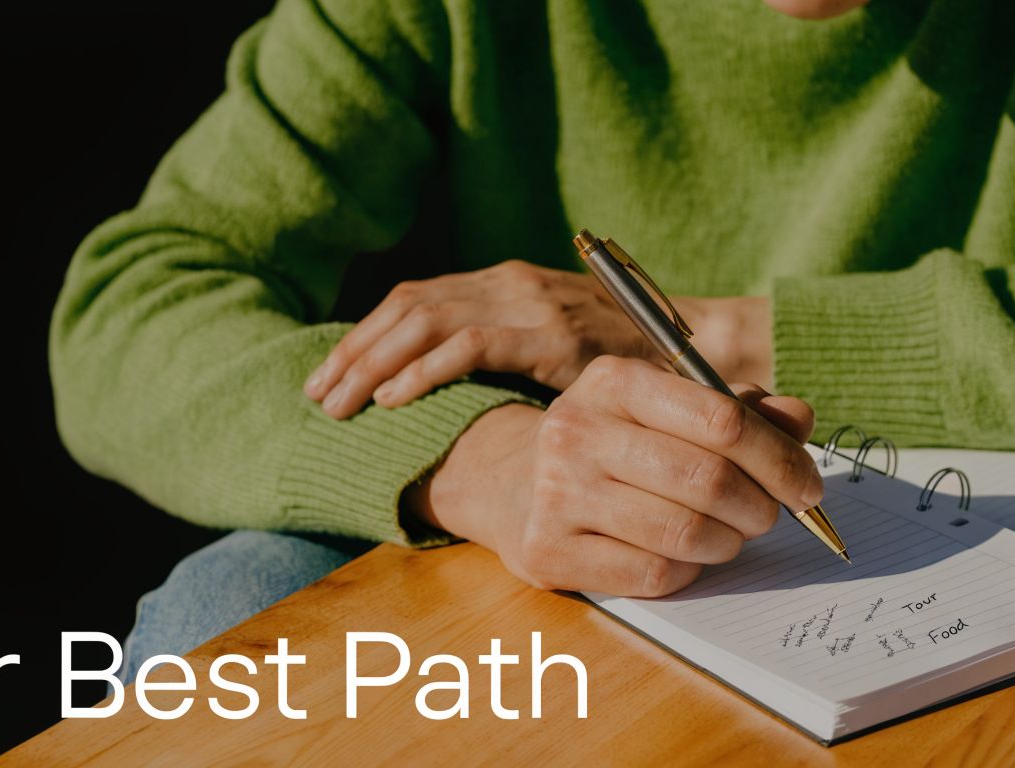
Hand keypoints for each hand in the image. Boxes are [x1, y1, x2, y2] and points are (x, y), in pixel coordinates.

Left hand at [304, 259, 772, 418]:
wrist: (696, 352)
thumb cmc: (620, 361)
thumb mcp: (549, 350)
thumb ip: (502, 356)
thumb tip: (443, 392)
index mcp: (501, 284)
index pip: (412, 301)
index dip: (364, 338)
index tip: (329, 376)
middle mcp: (507, 283)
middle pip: (406, 308)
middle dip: (353, 353)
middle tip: (317, 395)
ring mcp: (528, 303)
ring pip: (425, 322)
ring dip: (374, 365)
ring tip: (341, 404)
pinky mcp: (548, 332)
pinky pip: (471, 345)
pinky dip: (424, 371)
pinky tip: (393, 398)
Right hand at [404, 357, 818, 596]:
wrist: (514, 483)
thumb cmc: (614, 443)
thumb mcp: (666, 407)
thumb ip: (738, 410)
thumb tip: (800, 420)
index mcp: (614, 381)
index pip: (722, 420)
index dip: (780, 459)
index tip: (806, 487)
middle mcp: (576, 430)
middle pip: (708, 480)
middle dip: (760, 509)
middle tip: (768, 518)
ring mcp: (556, 492)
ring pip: (683, 533)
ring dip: (726, 544)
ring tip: (726, 537)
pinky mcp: (548, 549)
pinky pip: (650, 574)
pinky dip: (685, 572)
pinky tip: (681, 557)